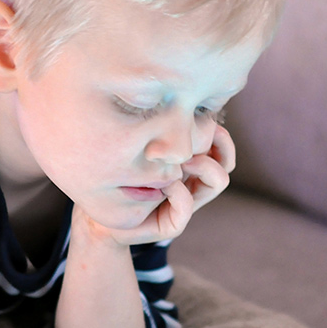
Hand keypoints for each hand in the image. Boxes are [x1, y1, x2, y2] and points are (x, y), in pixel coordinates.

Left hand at [95, 126, 236, 246]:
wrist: (100, 218)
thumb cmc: (116, 177)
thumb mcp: (135, 148)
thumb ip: (156, 131)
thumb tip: (171, 103)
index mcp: (189, 167)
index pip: (221, 147)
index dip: (219, 134)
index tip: (199, 119)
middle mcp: (193, 184)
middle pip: (226, 162)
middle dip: (217, 145)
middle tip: (190, 138)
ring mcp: (186, 204)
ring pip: (218, 180)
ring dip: (203, 165)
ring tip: (180, 160)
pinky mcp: (172, 224)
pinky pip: (187, 206)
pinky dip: (179, 193)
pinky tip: (162, 185)